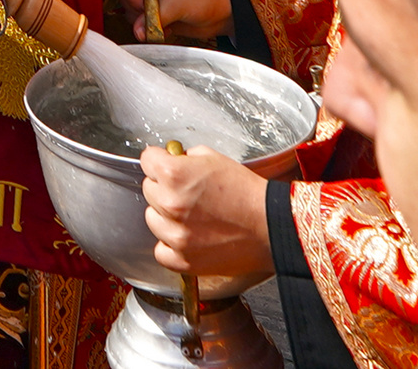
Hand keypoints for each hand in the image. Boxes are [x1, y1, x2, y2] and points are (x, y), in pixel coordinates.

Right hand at [114, 0, 231, 44]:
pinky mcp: (152, 8)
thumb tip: (136, 33)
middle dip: (138, 11)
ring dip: (144, 22)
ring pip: (129, 10)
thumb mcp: (176, 4)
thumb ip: (153, 19)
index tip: (145, 6)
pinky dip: (149, 27)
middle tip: (157, 15)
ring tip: (165, 22)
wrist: (221, 11)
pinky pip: (139, 21)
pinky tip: (166, 27)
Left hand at [141, 140, 292, 280]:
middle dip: (164, 187)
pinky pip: (161, 250)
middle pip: (148, 189)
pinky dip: (170, 245)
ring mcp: (175, 236)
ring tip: (192, 215)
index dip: (160, 160)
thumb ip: (186, 157)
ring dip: (166, 216)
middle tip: (188, 192)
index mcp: (175, 175)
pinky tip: (188, 236)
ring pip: (152, 219)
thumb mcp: (215, 158)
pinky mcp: (183, 260)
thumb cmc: (247, 193)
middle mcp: (170, 205)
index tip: (167, 165)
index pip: (147, 160)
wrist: (270, 226)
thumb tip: (172, 160)